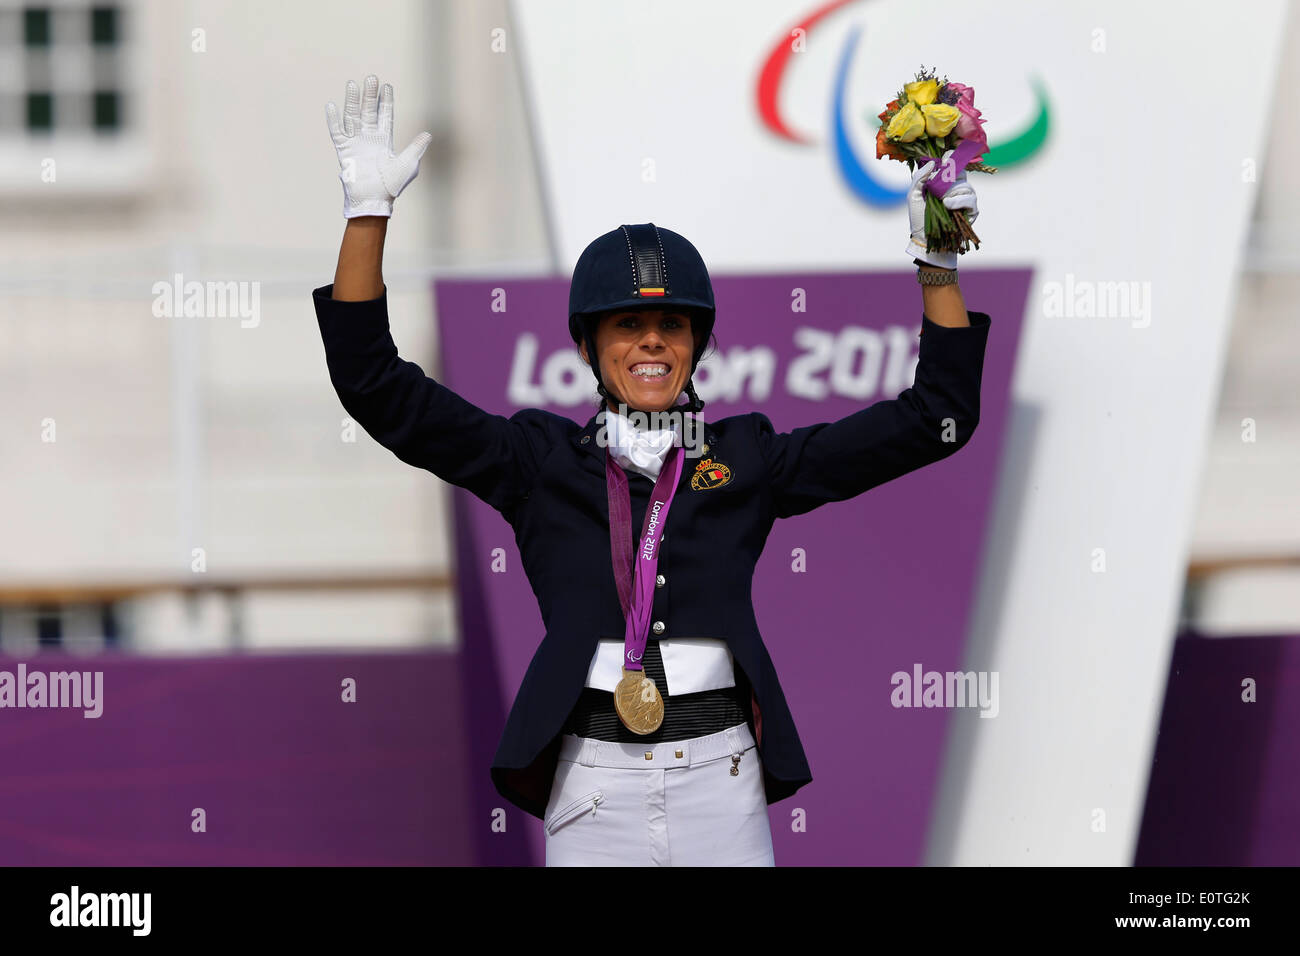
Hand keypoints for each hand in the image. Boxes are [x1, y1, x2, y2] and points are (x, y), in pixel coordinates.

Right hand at [326, 75, 432, 218]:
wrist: (373, 200)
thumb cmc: (392, 186)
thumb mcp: (408, 165)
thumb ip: (416, 148)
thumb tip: (428, 134)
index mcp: (384, 141)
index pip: (385, 116)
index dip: (386, 102)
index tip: (387, 86)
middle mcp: (369, 139)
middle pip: (369, 112)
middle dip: (370, 96)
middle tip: (372, 78)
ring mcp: (356, 143)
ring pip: (353, 117)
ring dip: (353, 102)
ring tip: (353, 85)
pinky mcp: (344, 151)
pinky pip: (337, 132)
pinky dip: (334, 120)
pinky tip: (332, 106)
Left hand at [905, 148, 979, 269]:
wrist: (925, 239)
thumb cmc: (918, 218)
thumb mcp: (913, 196)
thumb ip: (919, 178)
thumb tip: (933, 163)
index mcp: (943, 181)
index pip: (952, 162)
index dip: (950, 158)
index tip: (944, 159)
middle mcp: (956, 187)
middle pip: (960, 171)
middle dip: (949, 176)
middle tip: (939, 184)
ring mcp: (965, 198)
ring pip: (965, 185)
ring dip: (951, 192)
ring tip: (941, 201)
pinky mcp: (972, 210)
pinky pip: (970, 199)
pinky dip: (958, 201)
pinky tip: (948, 205)